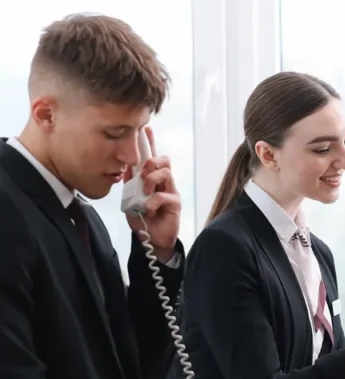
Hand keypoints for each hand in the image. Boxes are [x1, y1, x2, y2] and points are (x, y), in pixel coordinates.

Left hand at [124, 127, 180, 261]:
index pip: (152, 157)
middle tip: (142, 173)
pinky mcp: (175, 203)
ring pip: (165, 173)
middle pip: (163, 160)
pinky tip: (148, 210)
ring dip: (150, 180)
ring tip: (144, 193)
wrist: (150, 238)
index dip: (149, 143)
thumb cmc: (142, 218)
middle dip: (151, 162)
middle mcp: (163, 182)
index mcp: (151, 179)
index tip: (145, 129)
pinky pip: (163, 195)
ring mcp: (170, 191)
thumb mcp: (129, 197)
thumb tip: (124, 165)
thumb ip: (129, 182)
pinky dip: (152, 202)